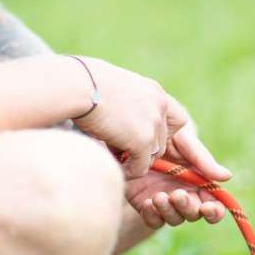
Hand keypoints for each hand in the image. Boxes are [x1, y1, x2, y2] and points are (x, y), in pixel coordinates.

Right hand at [69, 56, 186, 178]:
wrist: (77, 85)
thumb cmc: (84, 84)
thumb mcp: (116, 90)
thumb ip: (129, 107)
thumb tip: (125, 128)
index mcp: (155, 92)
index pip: (177, 120)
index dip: (162, 133)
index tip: (140, 135)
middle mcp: (160, 106)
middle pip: (163, 141)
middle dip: (143, 148)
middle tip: (119, 147)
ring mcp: (154, 123)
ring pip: (153, 155)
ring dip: (135, 158)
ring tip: (112, 153)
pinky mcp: (143, 140)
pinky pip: (141, 167)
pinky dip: (129, 171)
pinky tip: (114, 166)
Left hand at [124, 122, 232, 228]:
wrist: (133, 132)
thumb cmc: (166, 133)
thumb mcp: (183, 141)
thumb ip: (203, 160)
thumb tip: (227, 176)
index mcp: (200, 182)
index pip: (214, 204)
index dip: (214, 211)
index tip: (208, 207)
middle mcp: (185, 195)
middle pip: (194, 214)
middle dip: (187, 207)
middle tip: (177, 194)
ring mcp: (165, 201)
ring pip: (174, 218)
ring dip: (169, 211)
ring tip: (159, 196)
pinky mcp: (145, 204)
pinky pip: (152, 219)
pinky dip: (152, 215)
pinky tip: (148, 203)